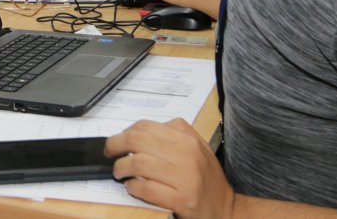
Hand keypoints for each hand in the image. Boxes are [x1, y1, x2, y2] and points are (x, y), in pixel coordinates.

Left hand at [105, 119, 233, 218]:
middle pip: (137, 141)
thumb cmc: (207, 179)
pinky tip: (132, 188)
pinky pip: (147, 189)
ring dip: (121, 168)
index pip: (145, 127)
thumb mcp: (197, 148)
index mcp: (187, 139)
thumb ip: (175, 134)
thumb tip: (139, 131)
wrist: (227, 209)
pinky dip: (133, 188)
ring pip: (139, 164)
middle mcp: (187, 155)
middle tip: (110, 154)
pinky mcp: (182, 200)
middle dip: (115, 146)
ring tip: (119, 173)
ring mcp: (185, 178)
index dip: (123, 132)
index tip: (116, 141)